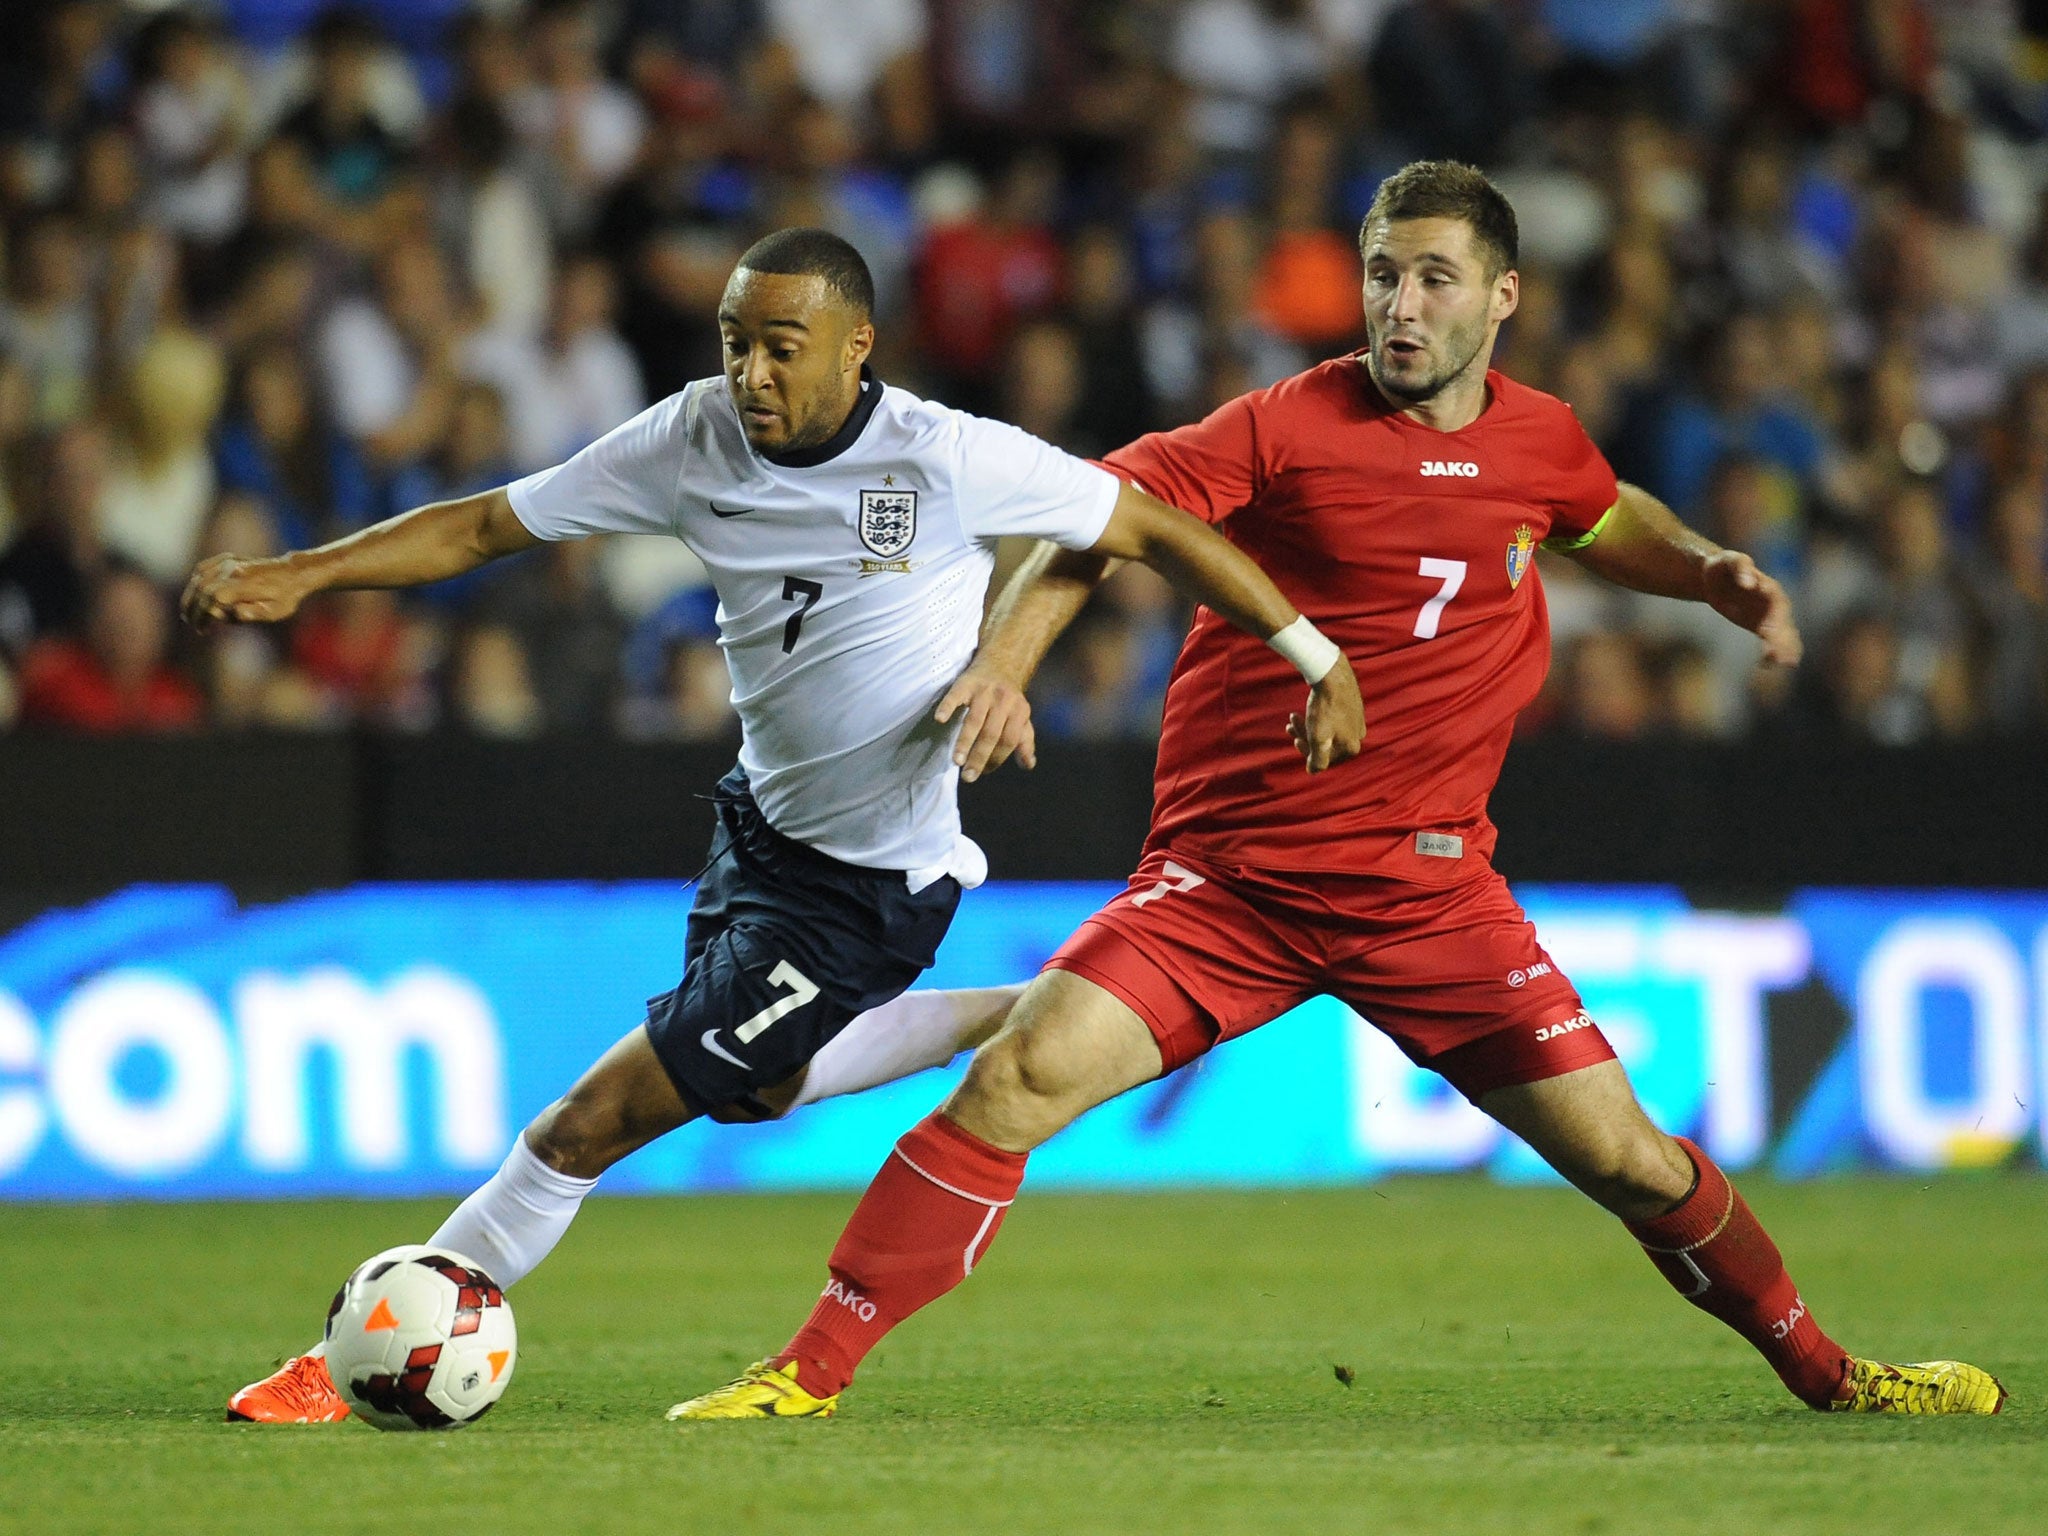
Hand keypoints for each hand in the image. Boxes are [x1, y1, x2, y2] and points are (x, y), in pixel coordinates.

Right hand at [181, 554, 311, 630]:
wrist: (294, 572)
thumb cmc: (286, 596)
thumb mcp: (275, 611)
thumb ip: (253, 613)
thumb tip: (233, 613)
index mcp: (244, 585)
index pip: (213, 598)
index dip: (203, 614)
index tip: (203, 629)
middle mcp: (233, 570)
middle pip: (202, 588)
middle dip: (193, 608)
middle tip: (193, 624)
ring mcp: (230, 562)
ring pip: (199, 577)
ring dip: (190, 596)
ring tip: (189, 613)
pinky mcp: (229, 558)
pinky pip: (205, 567)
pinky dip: (195, 581)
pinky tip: (194, 593)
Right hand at [934, 666, 1034, 782]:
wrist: (1000, 663)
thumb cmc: (1009, 700)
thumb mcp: (1022, 718)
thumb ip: (1025, 742)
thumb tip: (1028, 765)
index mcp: (1020, 711)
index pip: (1009, 740)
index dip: (997, 759)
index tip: (983, 772)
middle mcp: (1003, 701)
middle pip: (991, 734)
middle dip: (979, 757)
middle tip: (968, 777)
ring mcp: (984, 691)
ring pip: (974, 720)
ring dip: (964, 742)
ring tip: (956, 761)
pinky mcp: (966, 683)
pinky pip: (955, 696)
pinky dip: (947, 707)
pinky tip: (940, 720)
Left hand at [1284, 657, 1365, 772]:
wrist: (1332, 673)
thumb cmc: (1325, 707)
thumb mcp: (1319, 739)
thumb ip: (1317, 760)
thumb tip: (1313, 771)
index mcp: (1352, 747)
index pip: (1326, 760)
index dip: (1307, 753)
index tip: (1295, 740)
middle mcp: (1358, 736)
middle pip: (1326, 744)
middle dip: (1305, 738)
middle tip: (1289, 727)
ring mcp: (1356, 720)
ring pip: (1327, 730)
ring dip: (1307, 727)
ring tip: (1292, 717)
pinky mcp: (1352, 706)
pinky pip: (1333, 718)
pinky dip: (1317, 718)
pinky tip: (1303, 711)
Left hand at [1702, 551, 1801, 666]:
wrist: (1717, 577)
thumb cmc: (1723, 566)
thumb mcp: (1728, 560)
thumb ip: (1740, 566)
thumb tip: (1750, 582)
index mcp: (1767, 586)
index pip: (1775, 602)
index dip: (1774, 615)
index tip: (1767, 631)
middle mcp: (1774, 602)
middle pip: (1781, 622)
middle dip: (1782, 640)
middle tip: (1782, 658)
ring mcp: (1770, 615)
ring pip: (1782, 634)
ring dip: (1784, 649)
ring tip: (1786, 664)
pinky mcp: (1763, 625)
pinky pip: (1772, 641)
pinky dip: (1774, 653)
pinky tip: (1768, 665)